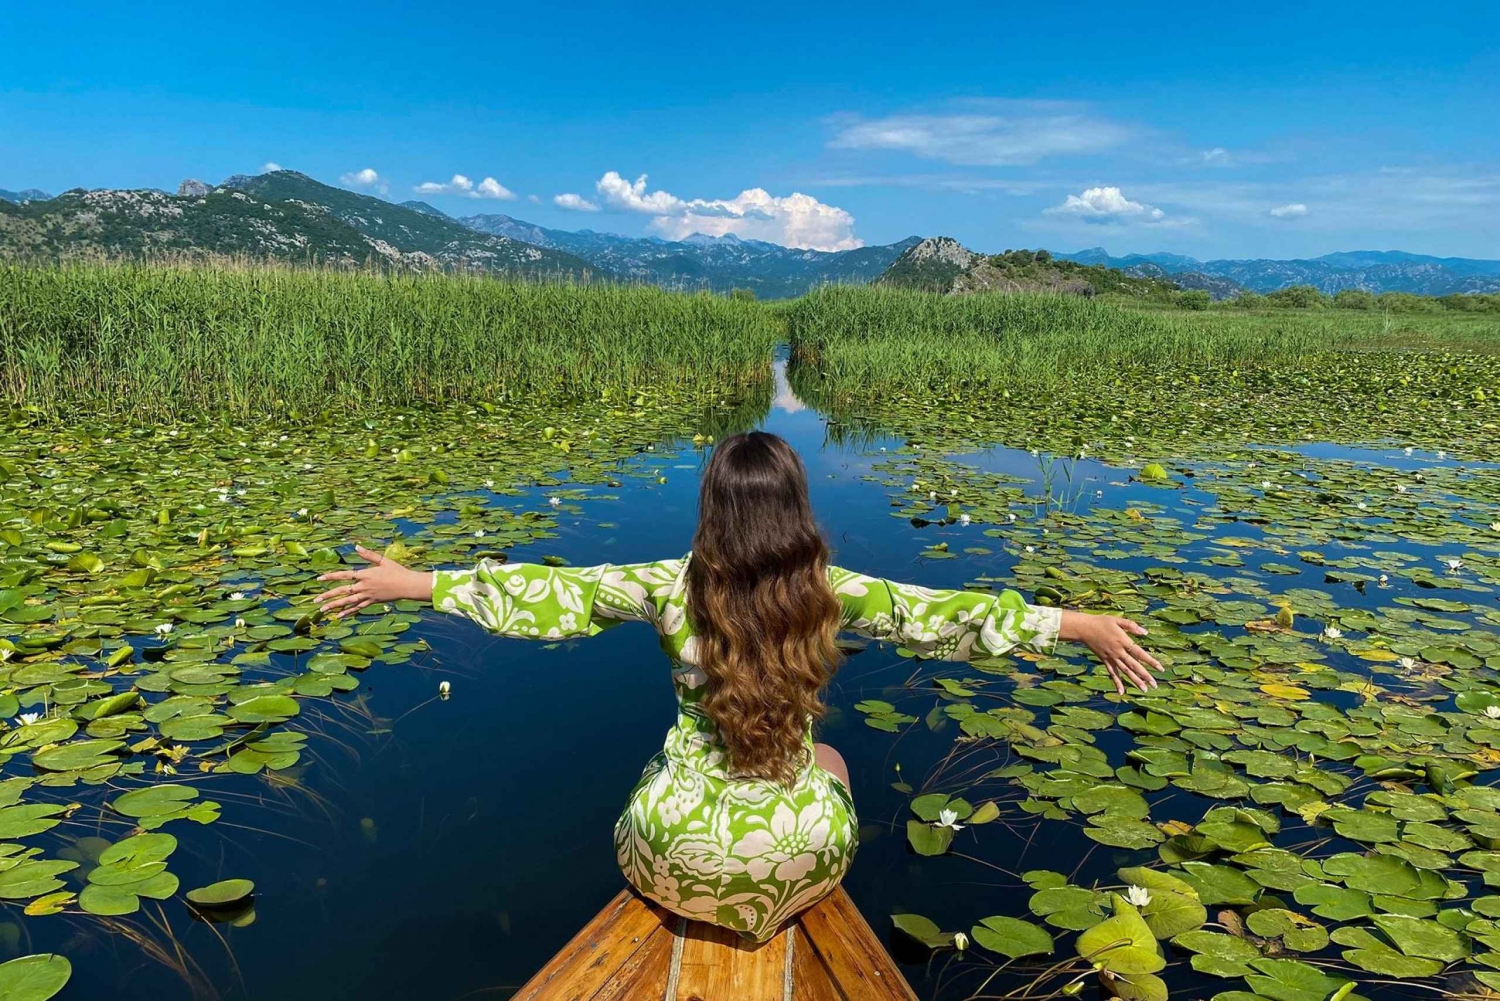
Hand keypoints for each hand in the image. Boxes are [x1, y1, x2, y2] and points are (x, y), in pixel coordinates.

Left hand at [313, 544, 433, 618]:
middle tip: (315, 600)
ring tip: (322, 610)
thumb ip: (368, 555)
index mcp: (365, 574)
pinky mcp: (372, 602)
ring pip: (348, 602)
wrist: (407, 585)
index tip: (319, 578)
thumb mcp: (383, 560)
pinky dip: (348, 612)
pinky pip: (357, 608)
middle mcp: (364, 586)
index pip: (344, 575)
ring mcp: (367, 596)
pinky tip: (339, 616)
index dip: (331, 576)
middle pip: (342, 591)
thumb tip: (356, 547)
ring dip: (334, 606)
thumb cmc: (396, 571)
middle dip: (328, 596)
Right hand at [1059, 610, 1162, 694]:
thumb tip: (1146, 632)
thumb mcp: (1117, 620)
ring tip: (1144, 690)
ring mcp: (1111, 657)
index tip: (1160, 668)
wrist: (1084, 628)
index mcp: (1123, 641)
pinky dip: (1117, 682)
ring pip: (1125, 671)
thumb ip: (1132, 626)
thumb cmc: (1101, 622)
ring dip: (1135, 681)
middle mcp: (1118, 652)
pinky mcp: (1105, 660)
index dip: (1150, 661)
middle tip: (1155, 685)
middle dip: (1145, 676)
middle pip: (1134, 666)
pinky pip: (1112, 673)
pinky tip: (1122, 692)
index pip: (1140, 653)